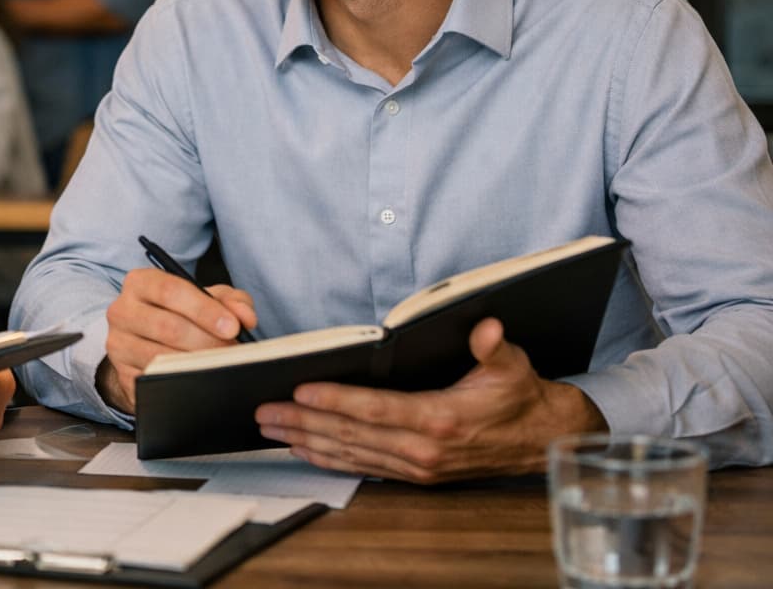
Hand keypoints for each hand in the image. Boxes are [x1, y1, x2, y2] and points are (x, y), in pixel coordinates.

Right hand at [97, 269, 256, 412]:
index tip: (233, 327)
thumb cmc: (180, 314)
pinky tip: (201, 381)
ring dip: (197, 364)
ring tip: (221, 366)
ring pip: (160, 357)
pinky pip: (154, 381)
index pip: (171, 290)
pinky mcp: (122, 374)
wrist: (147, 343)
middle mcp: (122, 310)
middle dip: (208, 341)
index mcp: (140, 282)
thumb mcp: (205, 300)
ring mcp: (118, 344)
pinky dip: (181, 382)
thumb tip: (245, 317)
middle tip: (233, 352)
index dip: (204, 310)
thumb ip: (230, 300)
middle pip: (168, 326)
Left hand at [254, 318, 607, 483]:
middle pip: (351, 435)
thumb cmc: (519, 396)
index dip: (335, 401)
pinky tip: (302, 448)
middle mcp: (423, 449)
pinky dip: (328, 458)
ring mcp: (416, 467)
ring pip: (350, 453)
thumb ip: (493, 347)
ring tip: (269, 427)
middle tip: (262, 409)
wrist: (539, 439)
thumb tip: (485, 328)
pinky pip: (361, 466)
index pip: (376, 409)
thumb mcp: (513, 365)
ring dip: (306, 440)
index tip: (299, 390)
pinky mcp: (414, 475)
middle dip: (302, 422)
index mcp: (441, 420)